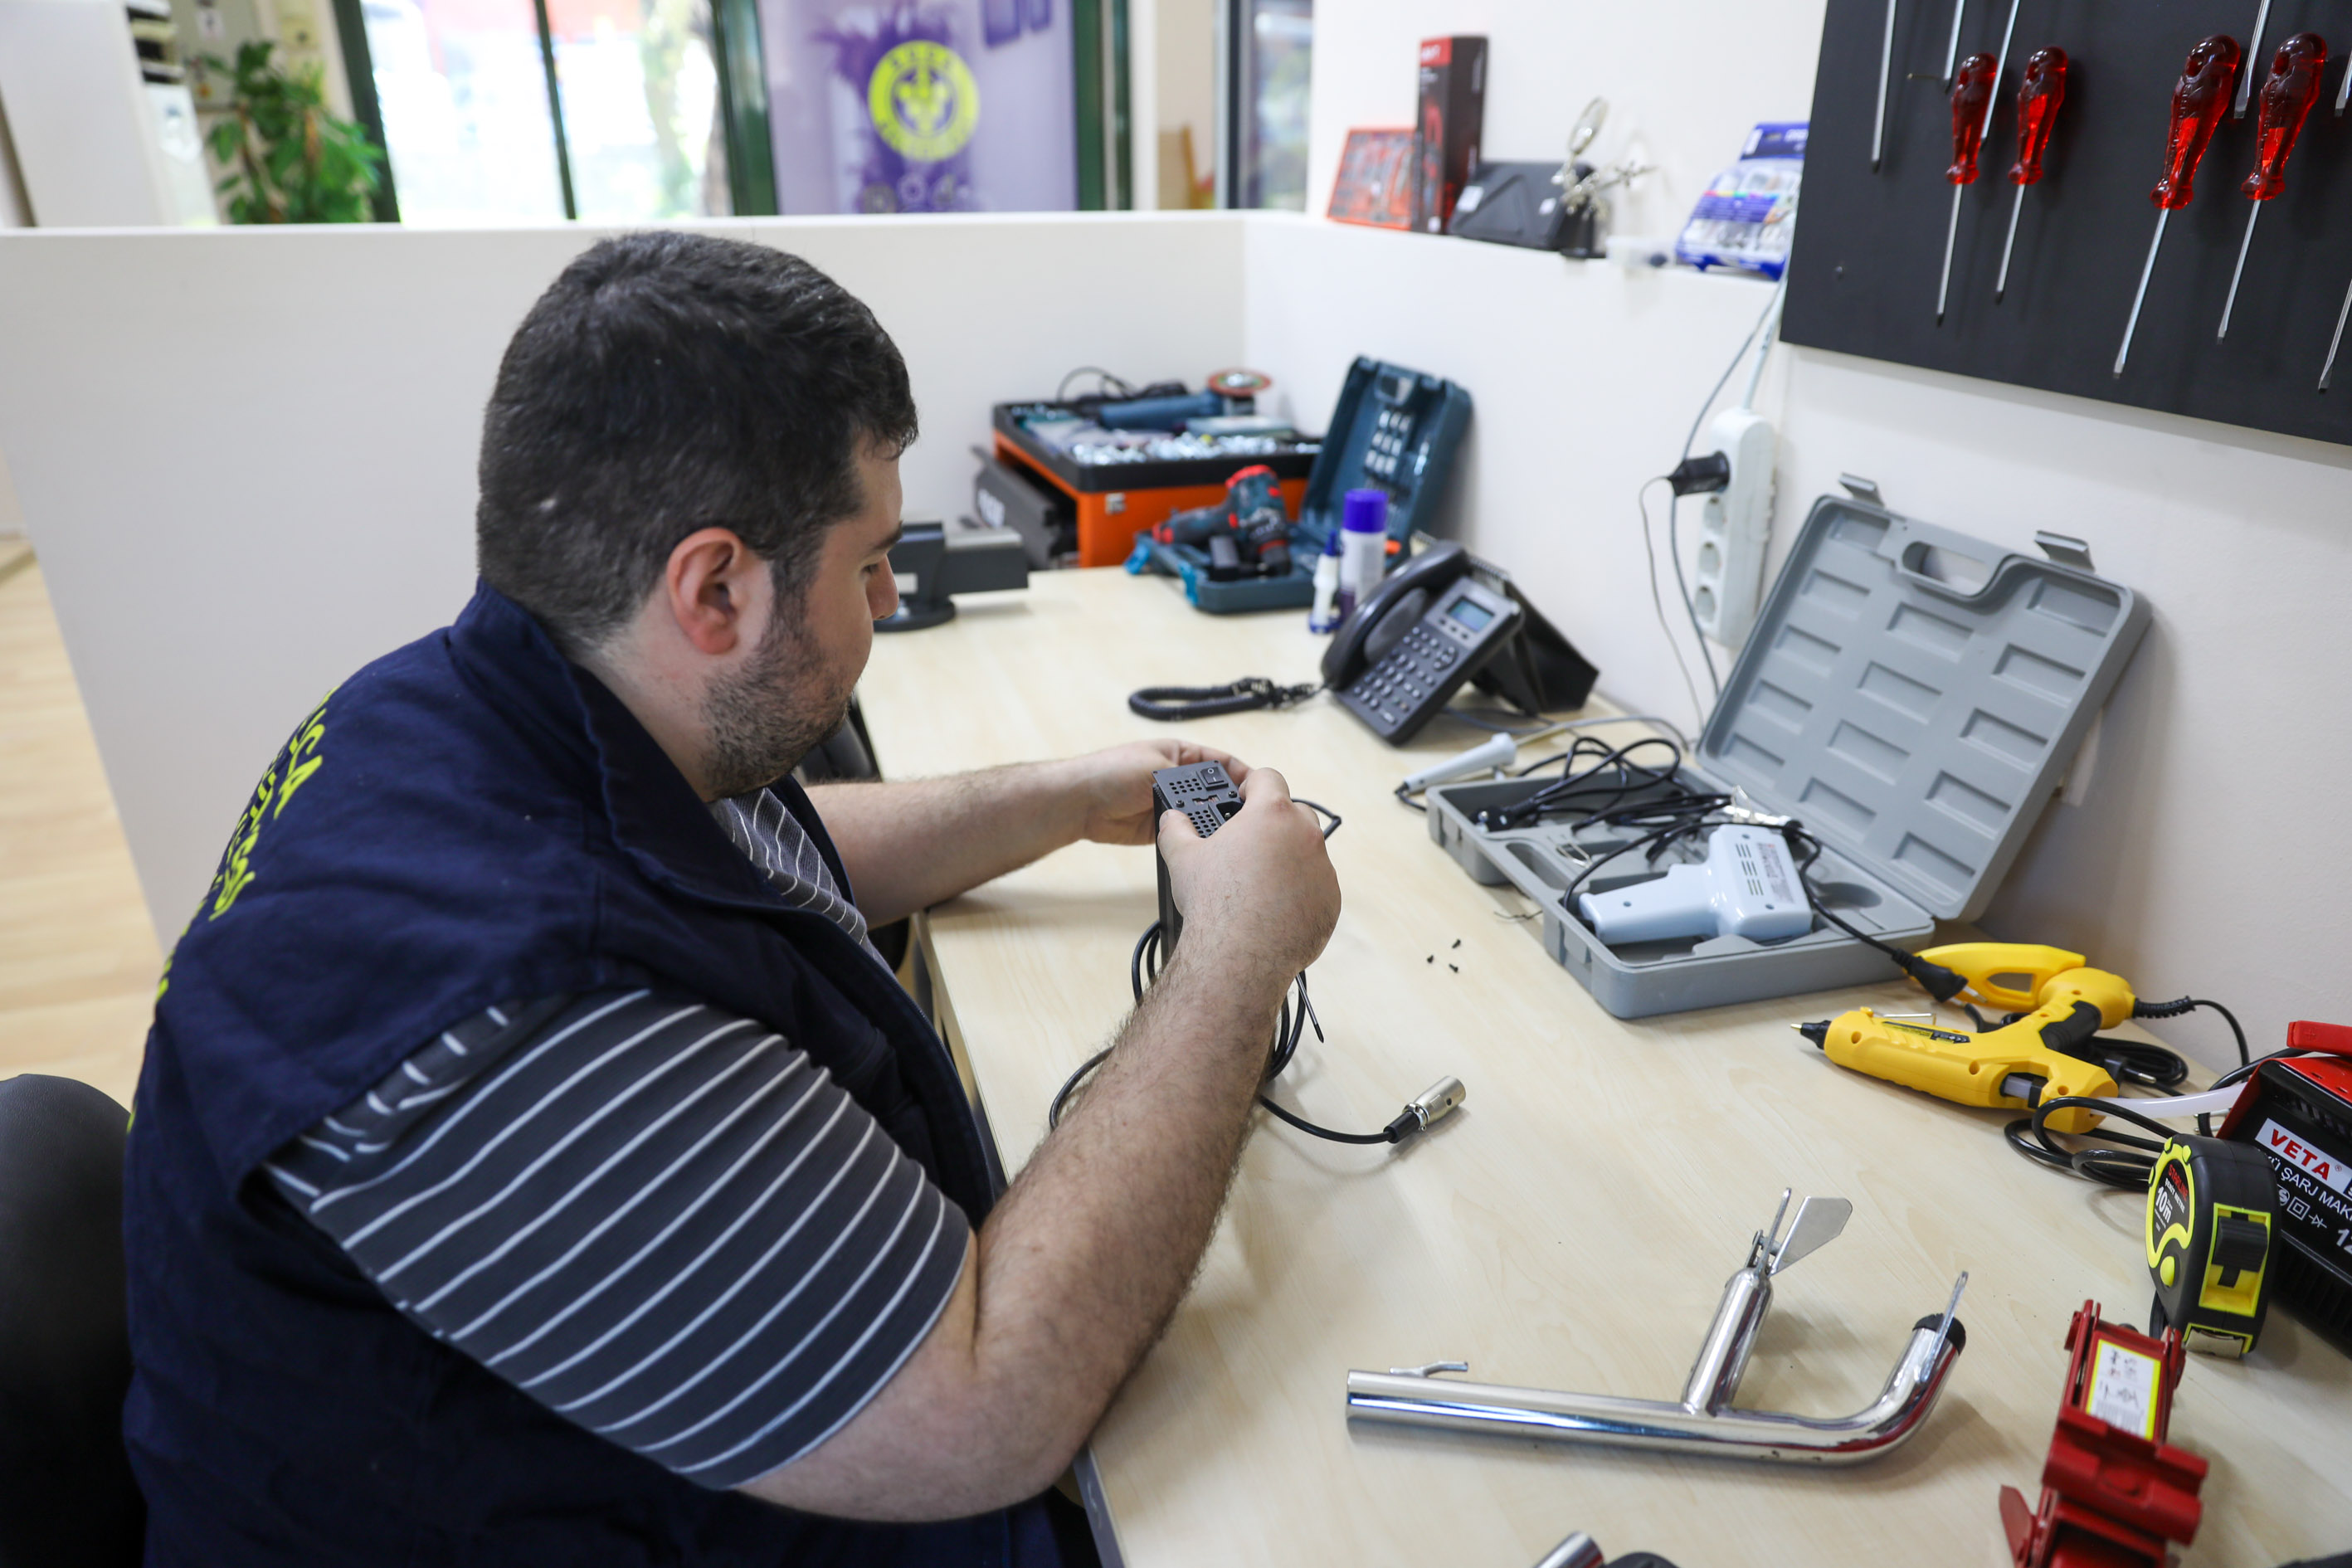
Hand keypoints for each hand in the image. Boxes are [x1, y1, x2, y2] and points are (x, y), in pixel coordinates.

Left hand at [1060, 740, 1250, 845]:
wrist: (1080, 803)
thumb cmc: (1111, 772)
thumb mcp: (1157, 767)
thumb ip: (1190, 782)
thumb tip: (1217, 798)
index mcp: (1183, 755)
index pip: (1224, 763)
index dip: (1245, 775)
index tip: (1263, 790)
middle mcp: (1182, 780)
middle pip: (1220, 792)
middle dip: (1235, 803)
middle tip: (1252, 817)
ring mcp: (1174, 805)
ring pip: (1207, 816)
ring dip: (1217, 823)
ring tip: (1235, 833)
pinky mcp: (1165, 829)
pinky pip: (1190, 834)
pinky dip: (1199, 839)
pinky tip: (1212, 844)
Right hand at [1155, 766, 1339, 988]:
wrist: (1240, 956)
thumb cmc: (1214, 904)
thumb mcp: (1183, 858)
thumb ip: (1176, 828)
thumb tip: (1171, 819)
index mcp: (1271, 814)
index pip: (1268, 778)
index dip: (1252, 785)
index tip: (1243, 799)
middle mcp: (1305, 836)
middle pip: (1294, 812)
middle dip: (1274, 822)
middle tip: (1249, 842)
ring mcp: (1323, 869)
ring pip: (1308, 851)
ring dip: (1288, 858)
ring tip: (1258, 881)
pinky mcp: (1331, 901)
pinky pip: (1317, 886)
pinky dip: (1300, 891)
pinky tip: (1273, 907)